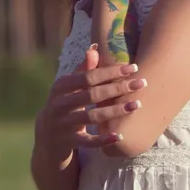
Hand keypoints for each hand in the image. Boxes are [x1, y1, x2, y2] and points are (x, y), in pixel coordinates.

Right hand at [35, 44, 145, 158]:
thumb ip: (82, 70)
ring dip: (116, 111)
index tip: (133, 68)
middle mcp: (59, 104)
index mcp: (60, 86)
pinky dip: (102, 139)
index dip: (111, 72)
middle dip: (118, 88)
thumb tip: (94, 47)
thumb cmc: (64, 106)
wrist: (47, 138)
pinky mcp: (67, 142)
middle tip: (141, 83)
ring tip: (136, 105)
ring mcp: (62, 124)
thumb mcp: (68, 88)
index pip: (89, 77)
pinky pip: (87, 141)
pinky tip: (119, 136)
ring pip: (92, 116)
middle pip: (93, 94)